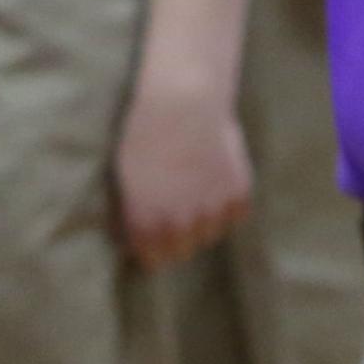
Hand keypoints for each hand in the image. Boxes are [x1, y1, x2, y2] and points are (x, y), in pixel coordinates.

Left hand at [115, 79, 252, 271]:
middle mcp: (181, 224)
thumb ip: (132, 214)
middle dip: (177, 238)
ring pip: (210, 234)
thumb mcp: (125, 179)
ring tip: (198, 195)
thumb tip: (133, 237)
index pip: (153, 260)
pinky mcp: (239, 192)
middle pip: (182, 252)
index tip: (151, 235)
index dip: (151, 248)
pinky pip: (235, 215)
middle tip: (175, 212)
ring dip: (203, 222)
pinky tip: (217, 184)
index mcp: (147, 224)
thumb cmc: (145, 135)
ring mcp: (213, 209)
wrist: (183, 103)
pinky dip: (228, 205)